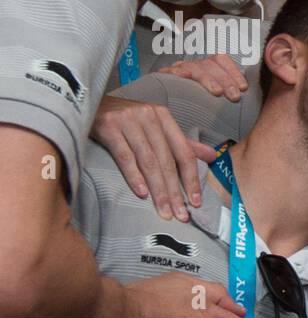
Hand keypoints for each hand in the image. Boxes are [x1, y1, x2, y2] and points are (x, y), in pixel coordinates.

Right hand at [92, 95, 217, 219]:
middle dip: (175, 191)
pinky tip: (142, 193)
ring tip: (164, 211)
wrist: (83, 102)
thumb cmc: (123, 118)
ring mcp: (128, 120)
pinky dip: (134, 176)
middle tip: (181, 215)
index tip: (196, 203)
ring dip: (158, 190)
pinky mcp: (107, 126)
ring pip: (149, 161)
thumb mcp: (153, 125)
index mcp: (164, 117)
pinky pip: (124, 156)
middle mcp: (149, 116)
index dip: (192, 179)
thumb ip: (181, 142)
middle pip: (167, 160)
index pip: (184, 152)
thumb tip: (212, 156)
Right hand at [159, 54, 248, 101]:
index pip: (222, 60)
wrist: (162, 109)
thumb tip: (244, 95)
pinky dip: (178, 73)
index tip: (243, 87)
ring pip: (194, 67)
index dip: (233, 71)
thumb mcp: (215, 99)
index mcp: (207, 68)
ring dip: (207, 79)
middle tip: (234, 96)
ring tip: (217, 92)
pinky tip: (186, 78)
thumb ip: (227, 94)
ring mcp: (178, 70)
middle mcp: (193, 67)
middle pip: (210, 64)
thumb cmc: (195, 107)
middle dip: (225, 79)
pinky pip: (170, 71)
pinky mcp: (163, 77)